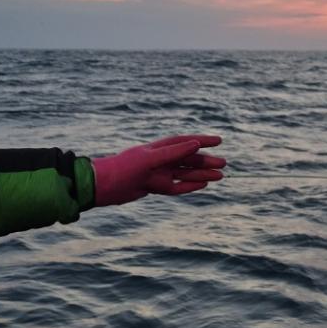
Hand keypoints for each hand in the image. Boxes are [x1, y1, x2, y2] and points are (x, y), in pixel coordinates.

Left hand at [92, 135, 225, 206]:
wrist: (103, 187)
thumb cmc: (123, 168)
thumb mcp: (149, 159)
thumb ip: (173, 153)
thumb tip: (196, 144)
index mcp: (158, 149)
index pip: (185, 142)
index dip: (202, 141)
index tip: (219, 140)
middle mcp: (160, 160)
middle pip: (188, 159)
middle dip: (206, 160)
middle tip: (224, 163)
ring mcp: (158, 174)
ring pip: (185, 174)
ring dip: (202, 174)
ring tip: (220, 176)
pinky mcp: (154, 187)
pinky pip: (177, 187)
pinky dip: (190, 186)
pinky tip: (203, 185)